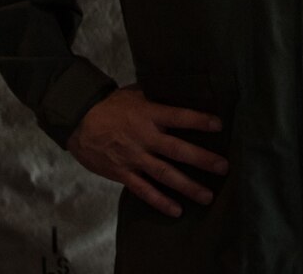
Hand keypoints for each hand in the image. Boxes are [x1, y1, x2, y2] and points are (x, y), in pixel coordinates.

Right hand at [66, 85, 228, 217]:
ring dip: (187, 186)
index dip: (198, 120)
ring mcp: (133, 157)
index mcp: (148, 114)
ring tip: (208, 196)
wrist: (78, 121)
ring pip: (164, 174)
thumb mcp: (134, 94)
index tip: (219, 125)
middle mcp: (144, 137)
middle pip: (177, 150)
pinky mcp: (123, 173)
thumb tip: (182, 91)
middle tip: (223, 167)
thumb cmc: (110, 105)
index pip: (178, 116)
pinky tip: (176, 211)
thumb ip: (156, 97)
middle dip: (202, 159)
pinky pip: (144, 190)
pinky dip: (160, 201)